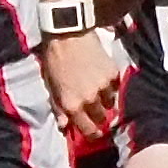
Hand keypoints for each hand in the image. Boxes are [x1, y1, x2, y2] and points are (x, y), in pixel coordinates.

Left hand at [40, 31, 124, 146]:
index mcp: (72, 104)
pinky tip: (103, 78)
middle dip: (98, 116)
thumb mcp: (51, 85)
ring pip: (111, 103)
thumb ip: (59, 107)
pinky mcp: (113, 73)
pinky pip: (115, 87)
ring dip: (106, 101)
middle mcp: (90, 99)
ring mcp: (103, 87)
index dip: (92, 134)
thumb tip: (64, 126)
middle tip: (95, 110)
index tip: (95, 134)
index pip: (88, 129)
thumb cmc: (54, 59)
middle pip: (102, 118)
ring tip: (99, 92)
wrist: (67, 33)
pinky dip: (111, 86)